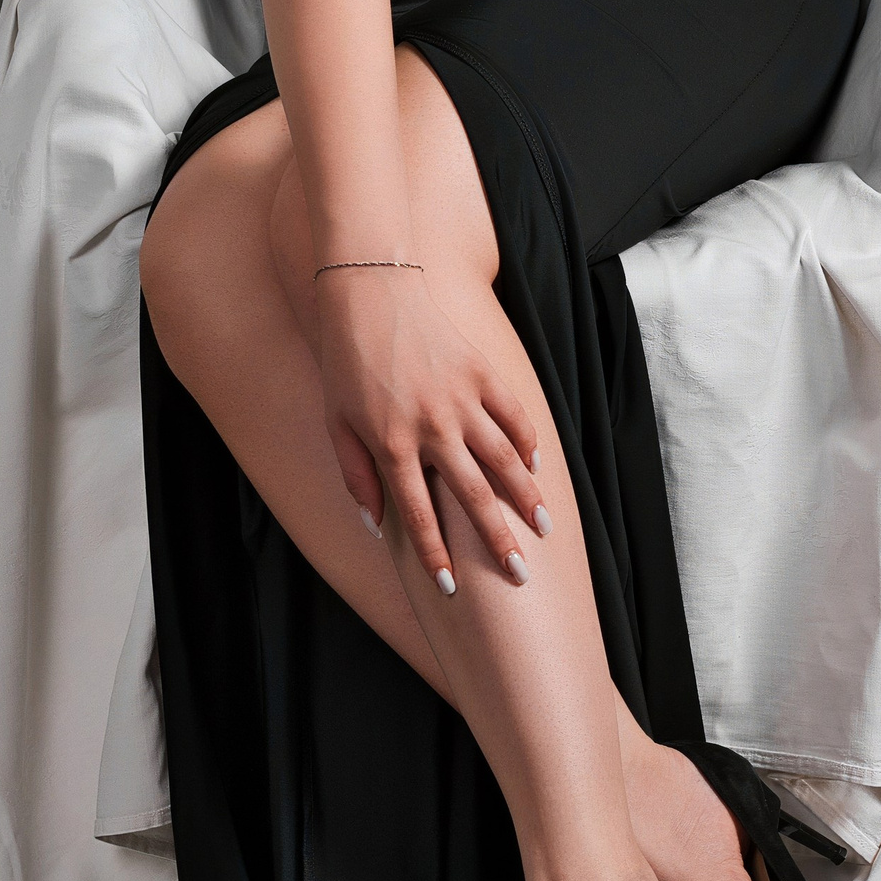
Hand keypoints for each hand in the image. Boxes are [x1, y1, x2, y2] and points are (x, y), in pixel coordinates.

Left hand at [316, 269, 547, 591]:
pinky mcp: (481, 371)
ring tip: (543, 528)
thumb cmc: (348, 363)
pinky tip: (537, 467)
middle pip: (472, 496)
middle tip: (519, 574)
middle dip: (497, 541)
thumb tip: (376, 526)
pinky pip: (512, 414)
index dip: (435, 555)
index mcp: (391, 444)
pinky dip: (527, 442)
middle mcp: (431, 427)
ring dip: (526, 498)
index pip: (418, 515)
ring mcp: (461, 398)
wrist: (372, 292)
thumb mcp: (337, 422)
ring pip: (503, 459)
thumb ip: (357, 476)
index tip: (452, 587)